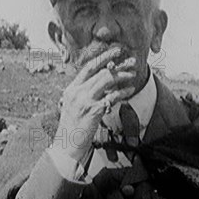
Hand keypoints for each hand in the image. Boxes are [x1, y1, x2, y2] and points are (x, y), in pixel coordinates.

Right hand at [54, 45, 136, 162]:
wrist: (66, 147)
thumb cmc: (72, 129)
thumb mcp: (73, 107)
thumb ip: (84, 95)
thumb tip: (102, 87)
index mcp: (71, 89)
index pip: (88, 67)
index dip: (103, 57)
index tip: (116, 51)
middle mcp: (77, 92)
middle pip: (101, 72)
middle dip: (118, 65)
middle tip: (132, 61)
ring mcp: (85, 100)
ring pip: (107, 80)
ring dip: (122, 76)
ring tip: (133, 75)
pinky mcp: (93, 110)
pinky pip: (112, 97)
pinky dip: (123, 92)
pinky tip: (130, 90)